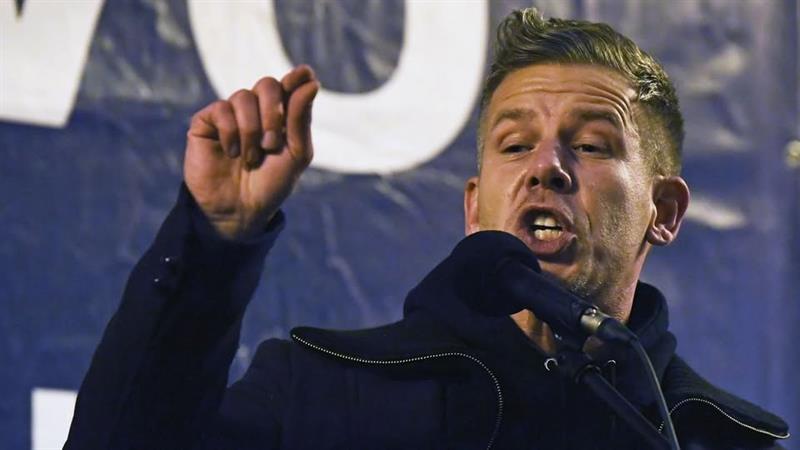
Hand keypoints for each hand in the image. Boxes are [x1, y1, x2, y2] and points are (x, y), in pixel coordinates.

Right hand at [184, 65, 318, 240]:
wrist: (240, 210)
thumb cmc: (270, 184)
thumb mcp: (296, 154)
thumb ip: (301, 118)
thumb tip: (310, 80)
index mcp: (280, 116)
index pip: (289, 85)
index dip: (296, 77)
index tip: (303, 74)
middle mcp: (256, 111)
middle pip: (267, 84)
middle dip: (273, 112)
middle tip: (272, 143)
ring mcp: (230, 115)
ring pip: (243, 97)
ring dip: (252, 130)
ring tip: (251, 158)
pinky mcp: (206, 122)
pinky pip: (221, 109)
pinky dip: (231, 133)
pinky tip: (231, 153)